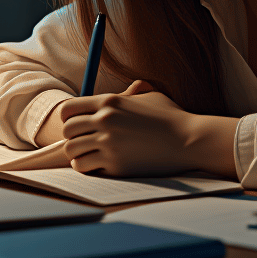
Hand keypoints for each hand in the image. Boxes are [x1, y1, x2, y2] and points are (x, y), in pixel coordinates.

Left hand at [59, 80, 198, 177]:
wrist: (188, 140)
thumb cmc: (172, 117)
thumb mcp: (151, 96)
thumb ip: (133, 93)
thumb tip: (128, 91)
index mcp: (110, 101)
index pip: (69, 109)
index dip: (69, 118)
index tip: (78, 124)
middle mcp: (105, 120)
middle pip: (67, 130)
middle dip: (72, 136)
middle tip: (83, 141)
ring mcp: (109, 143)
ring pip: (72, 150)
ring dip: (77, 153)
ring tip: (88, 154)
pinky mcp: (115, 164)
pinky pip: (84, 166)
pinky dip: (86, 166)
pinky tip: (97, 164)